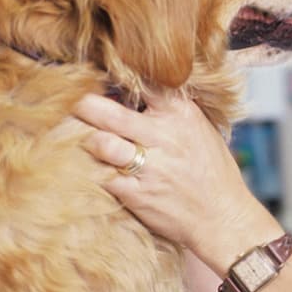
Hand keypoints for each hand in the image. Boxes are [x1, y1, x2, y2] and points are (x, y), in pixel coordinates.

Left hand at [73, 92, 277, 268]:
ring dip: (82, 139)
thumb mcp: (201, 128)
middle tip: (68, 103)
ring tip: (73, 137)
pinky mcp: (135, 193)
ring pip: (98, 143)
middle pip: (107, 111)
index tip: (97, 75)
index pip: (141, 82)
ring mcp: (148, 166)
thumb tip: (133, 88)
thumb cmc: (212, 172)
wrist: (222, 217)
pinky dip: (88, 169)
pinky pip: (99, 175)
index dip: (114, 76)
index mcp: (181, 113)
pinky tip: (85, 165)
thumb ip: (170, 108)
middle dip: (82, 104)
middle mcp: (163, 136)